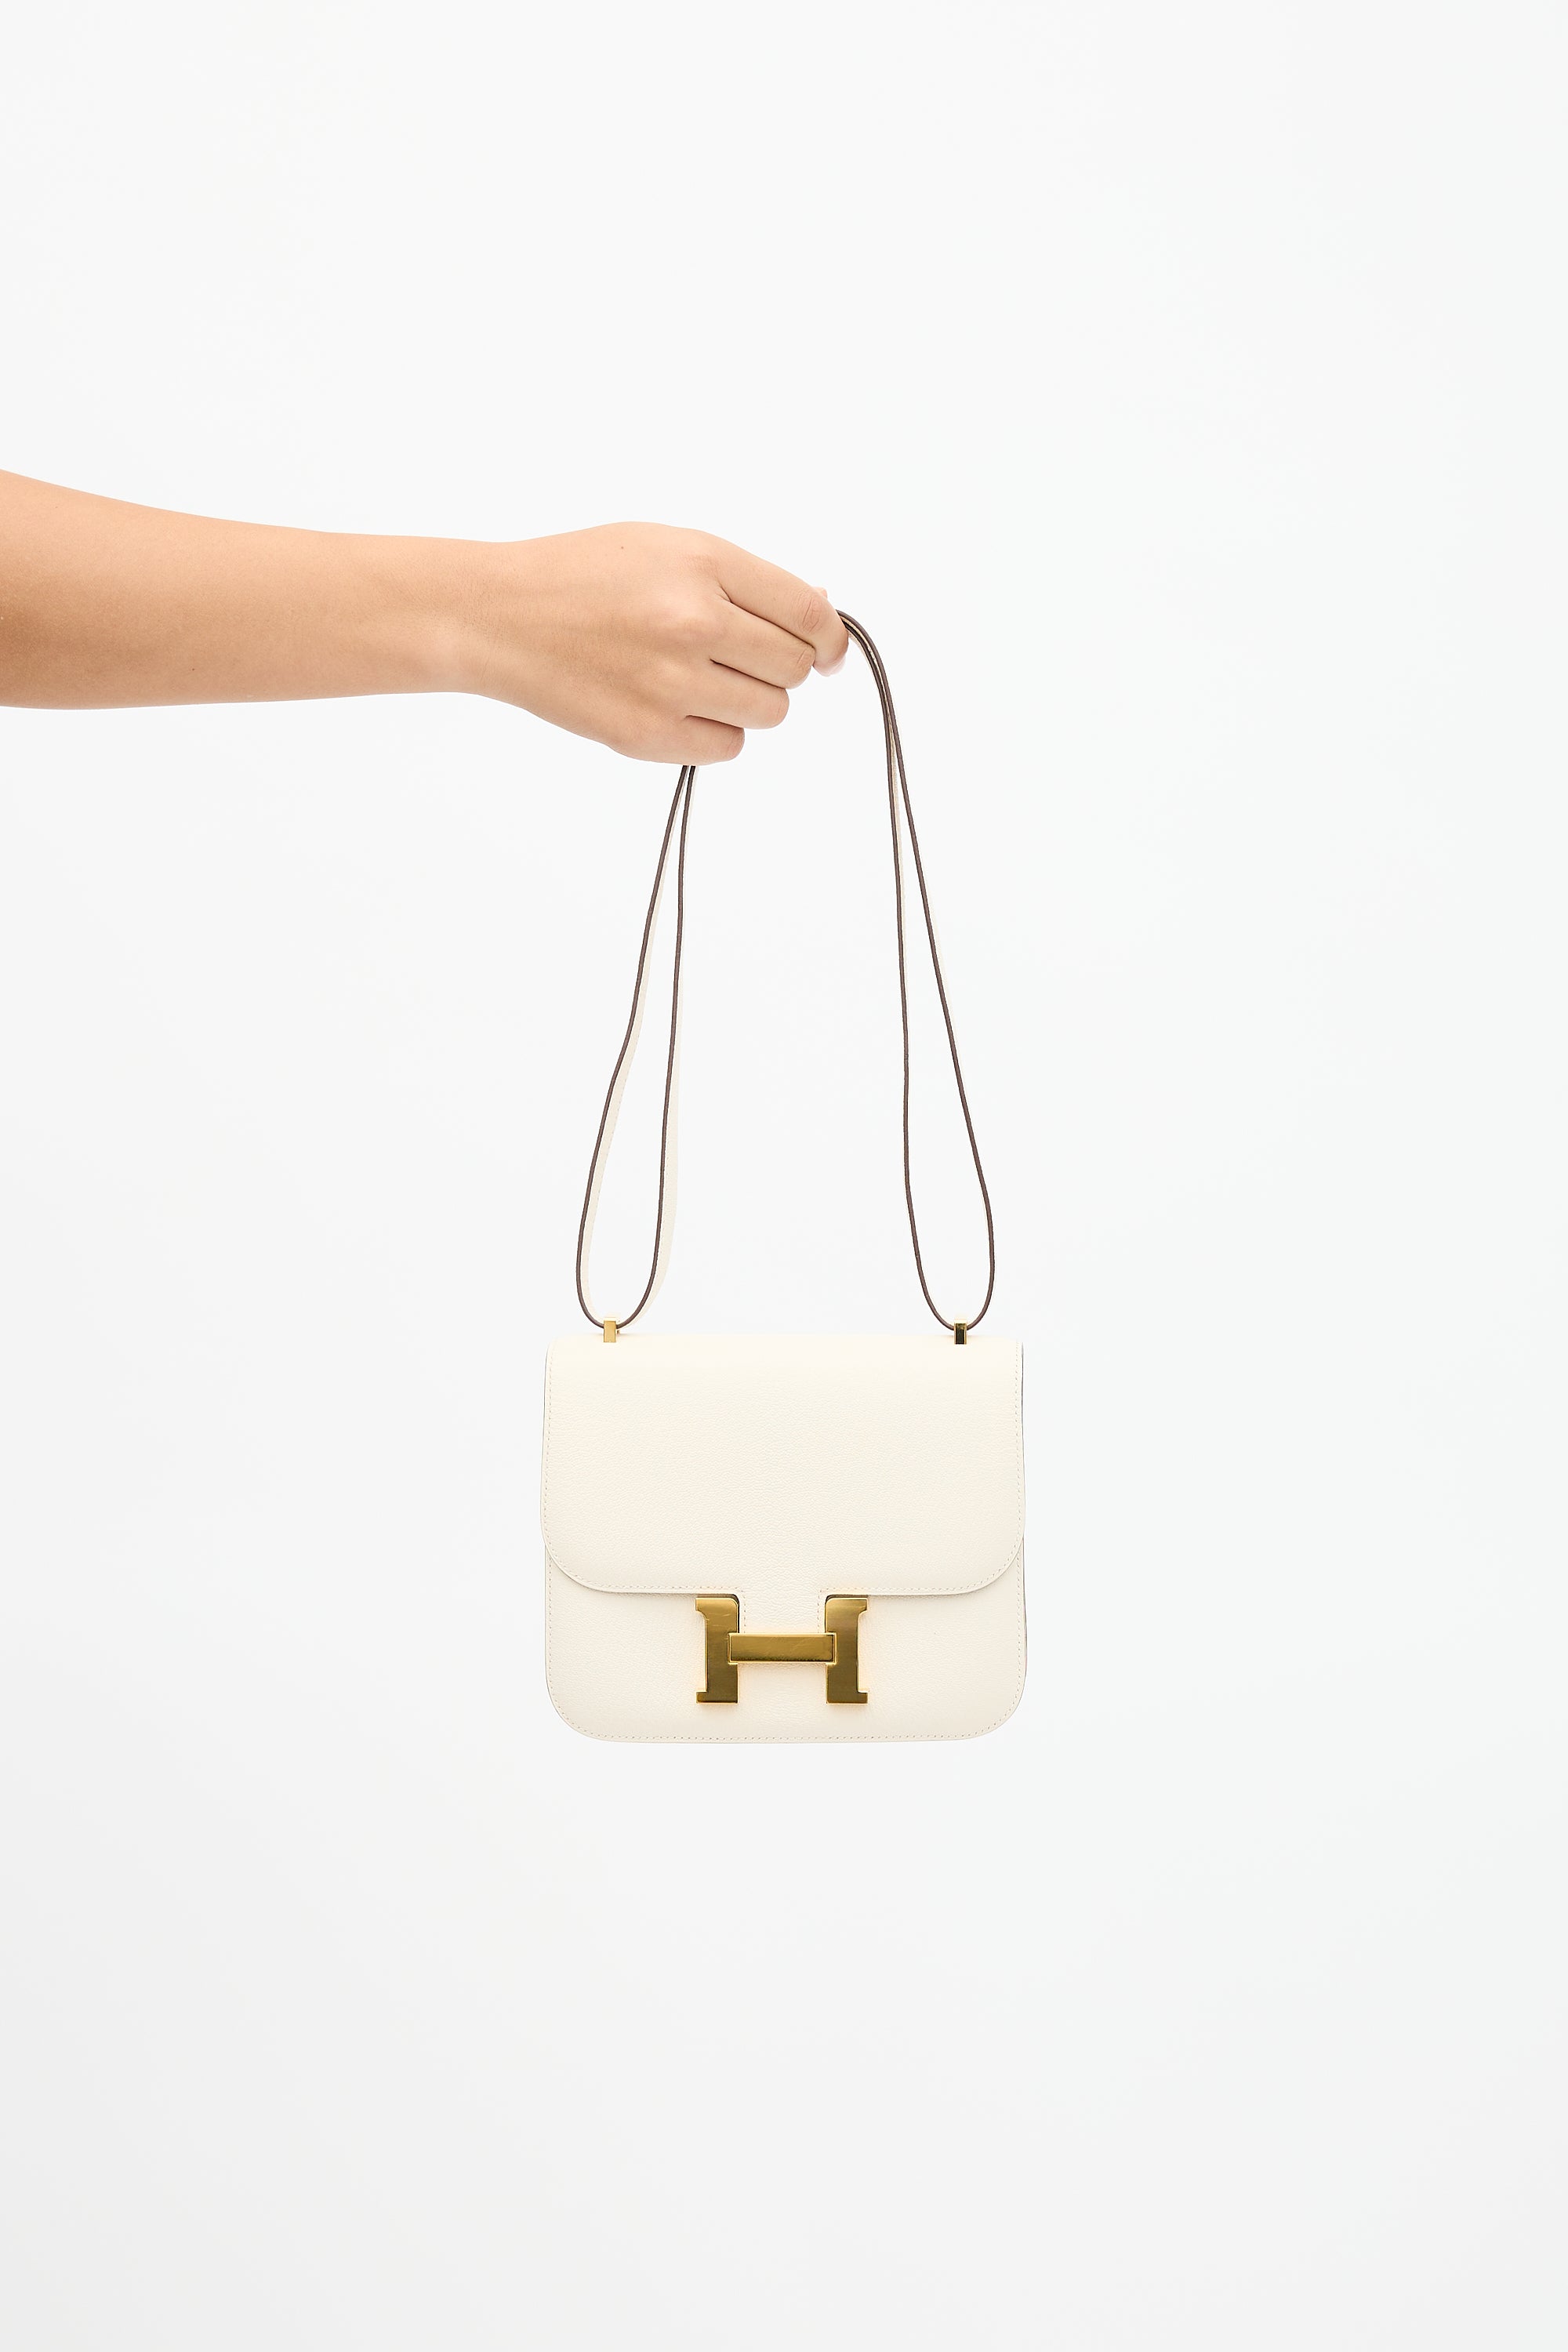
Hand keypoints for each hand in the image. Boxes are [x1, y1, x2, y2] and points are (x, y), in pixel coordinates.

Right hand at [455, 522, 848, 763]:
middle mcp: (692, 622)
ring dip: (750, 700)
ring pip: (769, 712)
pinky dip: (715, 731)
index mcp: (702, 564)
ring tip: (703, 679)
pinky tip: (678, 705)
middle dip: (780, 665)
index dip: (830, 637)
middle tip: (738, 656)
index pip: (807, 613)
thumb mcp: (666, 546)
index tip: (827, 649)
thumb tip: (820, 611)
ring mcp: (669, 682)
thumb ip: (744, 579)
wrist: (500, 616)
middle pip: (794, 667)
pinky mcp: (647, 733)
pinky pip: (728, 747)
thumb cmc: (583, 575)